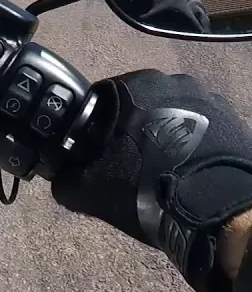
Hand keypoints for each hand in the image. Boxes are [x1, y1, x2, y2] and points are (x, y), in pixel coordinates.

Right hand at [51, 70, 251, 291]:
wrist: (216, 210)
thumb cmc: (146, 188)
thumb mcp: (87, 189)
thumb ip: (64, 176)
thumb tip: (58, 175)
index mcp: (131, 85)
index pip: (98, 100)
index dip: (92, 129)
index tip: (95, 153)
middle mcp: (170, 81)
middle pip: (136, 105)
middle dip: (129, 129)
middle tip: (125, 163)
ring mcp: (207, 97)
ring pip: (170, 115)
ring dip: (162, 134)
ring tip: (159, 169)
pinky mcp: (232, 118)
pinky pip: (200, 128)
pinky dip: (190, 144)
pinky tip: (184, 170)